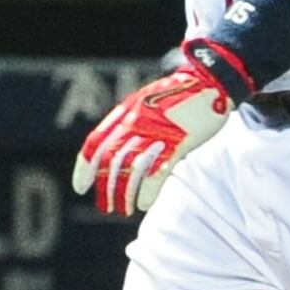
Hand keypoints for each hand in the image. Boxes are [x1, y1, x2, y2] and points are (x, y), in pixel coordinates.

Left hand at [74, 67, 234, 217]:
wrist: (209, 80)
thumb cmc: (181, 94)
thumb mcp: (147, 102)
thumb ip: (133, 123)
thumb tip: (123, 148)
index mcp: (125, 113)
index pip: (95, 144)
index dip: (84, 168)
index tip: (81, 187)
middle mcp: (135, 123)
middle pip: (111, 161)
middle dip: (106, 188)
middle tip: (106, 207)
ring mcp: (155, 132)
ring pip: (131, 170)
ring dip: (125, 193)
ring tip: (125, 209)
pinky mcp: (176, 142)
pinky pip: (156, 172)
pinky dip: (147, 191)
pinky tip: (145, 203)